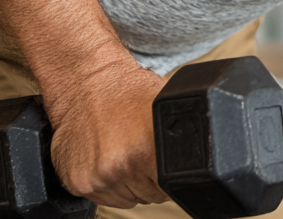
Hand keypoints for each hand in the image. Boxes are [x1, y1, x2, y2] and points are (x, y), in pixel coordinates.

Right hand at [47, 62, 170, 207]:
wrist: (87, 82)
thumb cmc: (127, 90)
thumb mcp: (165, 104)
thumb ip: (182, 134)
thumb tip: (203, 150)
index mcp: (147, 147)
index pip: (172, 187)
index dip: (173, 176)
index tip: (166, 160)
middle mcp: (121, 165)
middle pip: (152, 195)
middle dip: (151, 176)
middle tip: (141, 147)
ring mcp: (97, 178)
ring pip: (129, 200)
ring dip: (130, 182)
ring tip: (124, 149)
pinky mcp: (79, 183)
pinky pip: (106, 200)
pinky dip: (110, 185)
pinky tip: (109, 157)